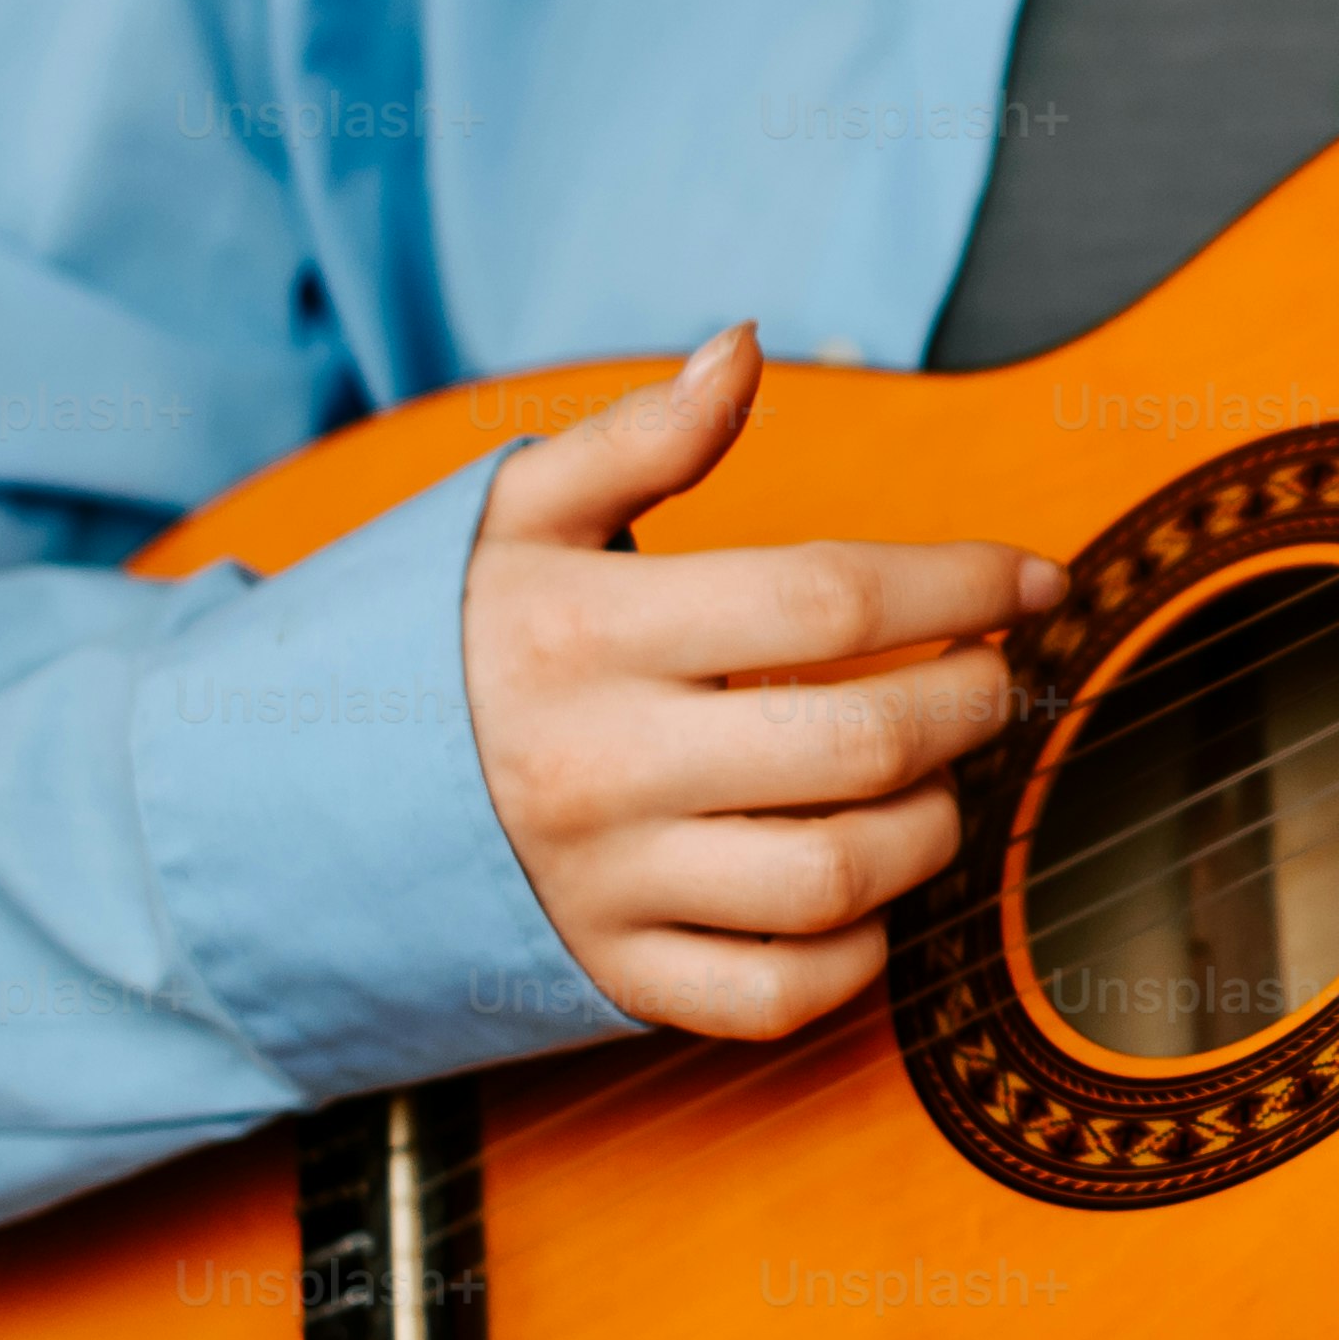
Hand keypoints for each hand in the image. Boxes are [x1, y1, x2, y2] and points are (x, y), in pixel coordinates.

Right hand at [462, 324, 1070, 1040]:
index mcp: (581, 633)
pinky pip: (779, 993)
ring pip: (839, 876)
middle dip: (969, 702)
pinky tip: (865, 883)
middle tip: (989, 677)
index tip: (1034, 582)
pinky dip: (858, 948)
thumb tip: (746, 346)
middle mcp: (595, 766)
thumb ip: (642, 434)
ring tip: (933, 774)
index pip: (828, 600)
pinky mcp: (612, 979)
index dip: (962, 583)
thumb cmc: (453, 638)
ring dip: (933, 823)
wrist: (305, 798)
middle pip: (860, 742)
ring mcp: (605, 886)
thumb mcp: (518, 515)